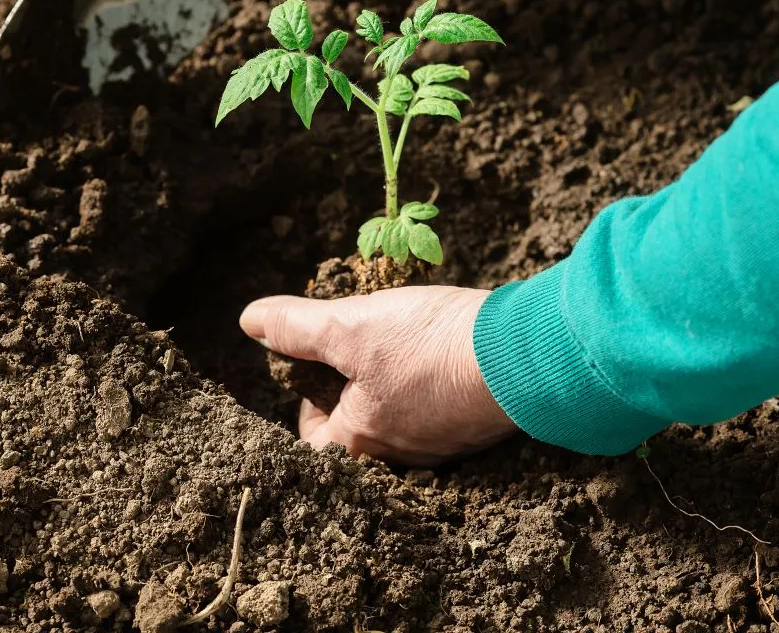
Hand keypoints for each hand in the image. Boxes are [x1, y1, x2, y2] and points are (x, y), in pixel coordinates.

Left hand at [240, 286, 517, 464]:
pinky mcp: (476, 424)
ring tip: (395, 342)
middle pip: (357, 432)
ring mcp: (444, 445)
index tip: (315, 369)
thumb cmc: (432, 345)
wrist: (528, 352)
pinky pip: (436, 410)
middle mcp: (401, 457)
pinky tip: (435, 350)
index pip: (313, 444)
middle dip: (348, 390)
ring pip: (399, 419)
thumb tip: (250, 321)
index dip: (306, 406)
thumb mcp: (351, 326)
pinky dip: (426, 383)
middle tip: (355, 348)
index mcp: (362, 443)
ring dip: (389, 384)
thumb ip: (298, 327)